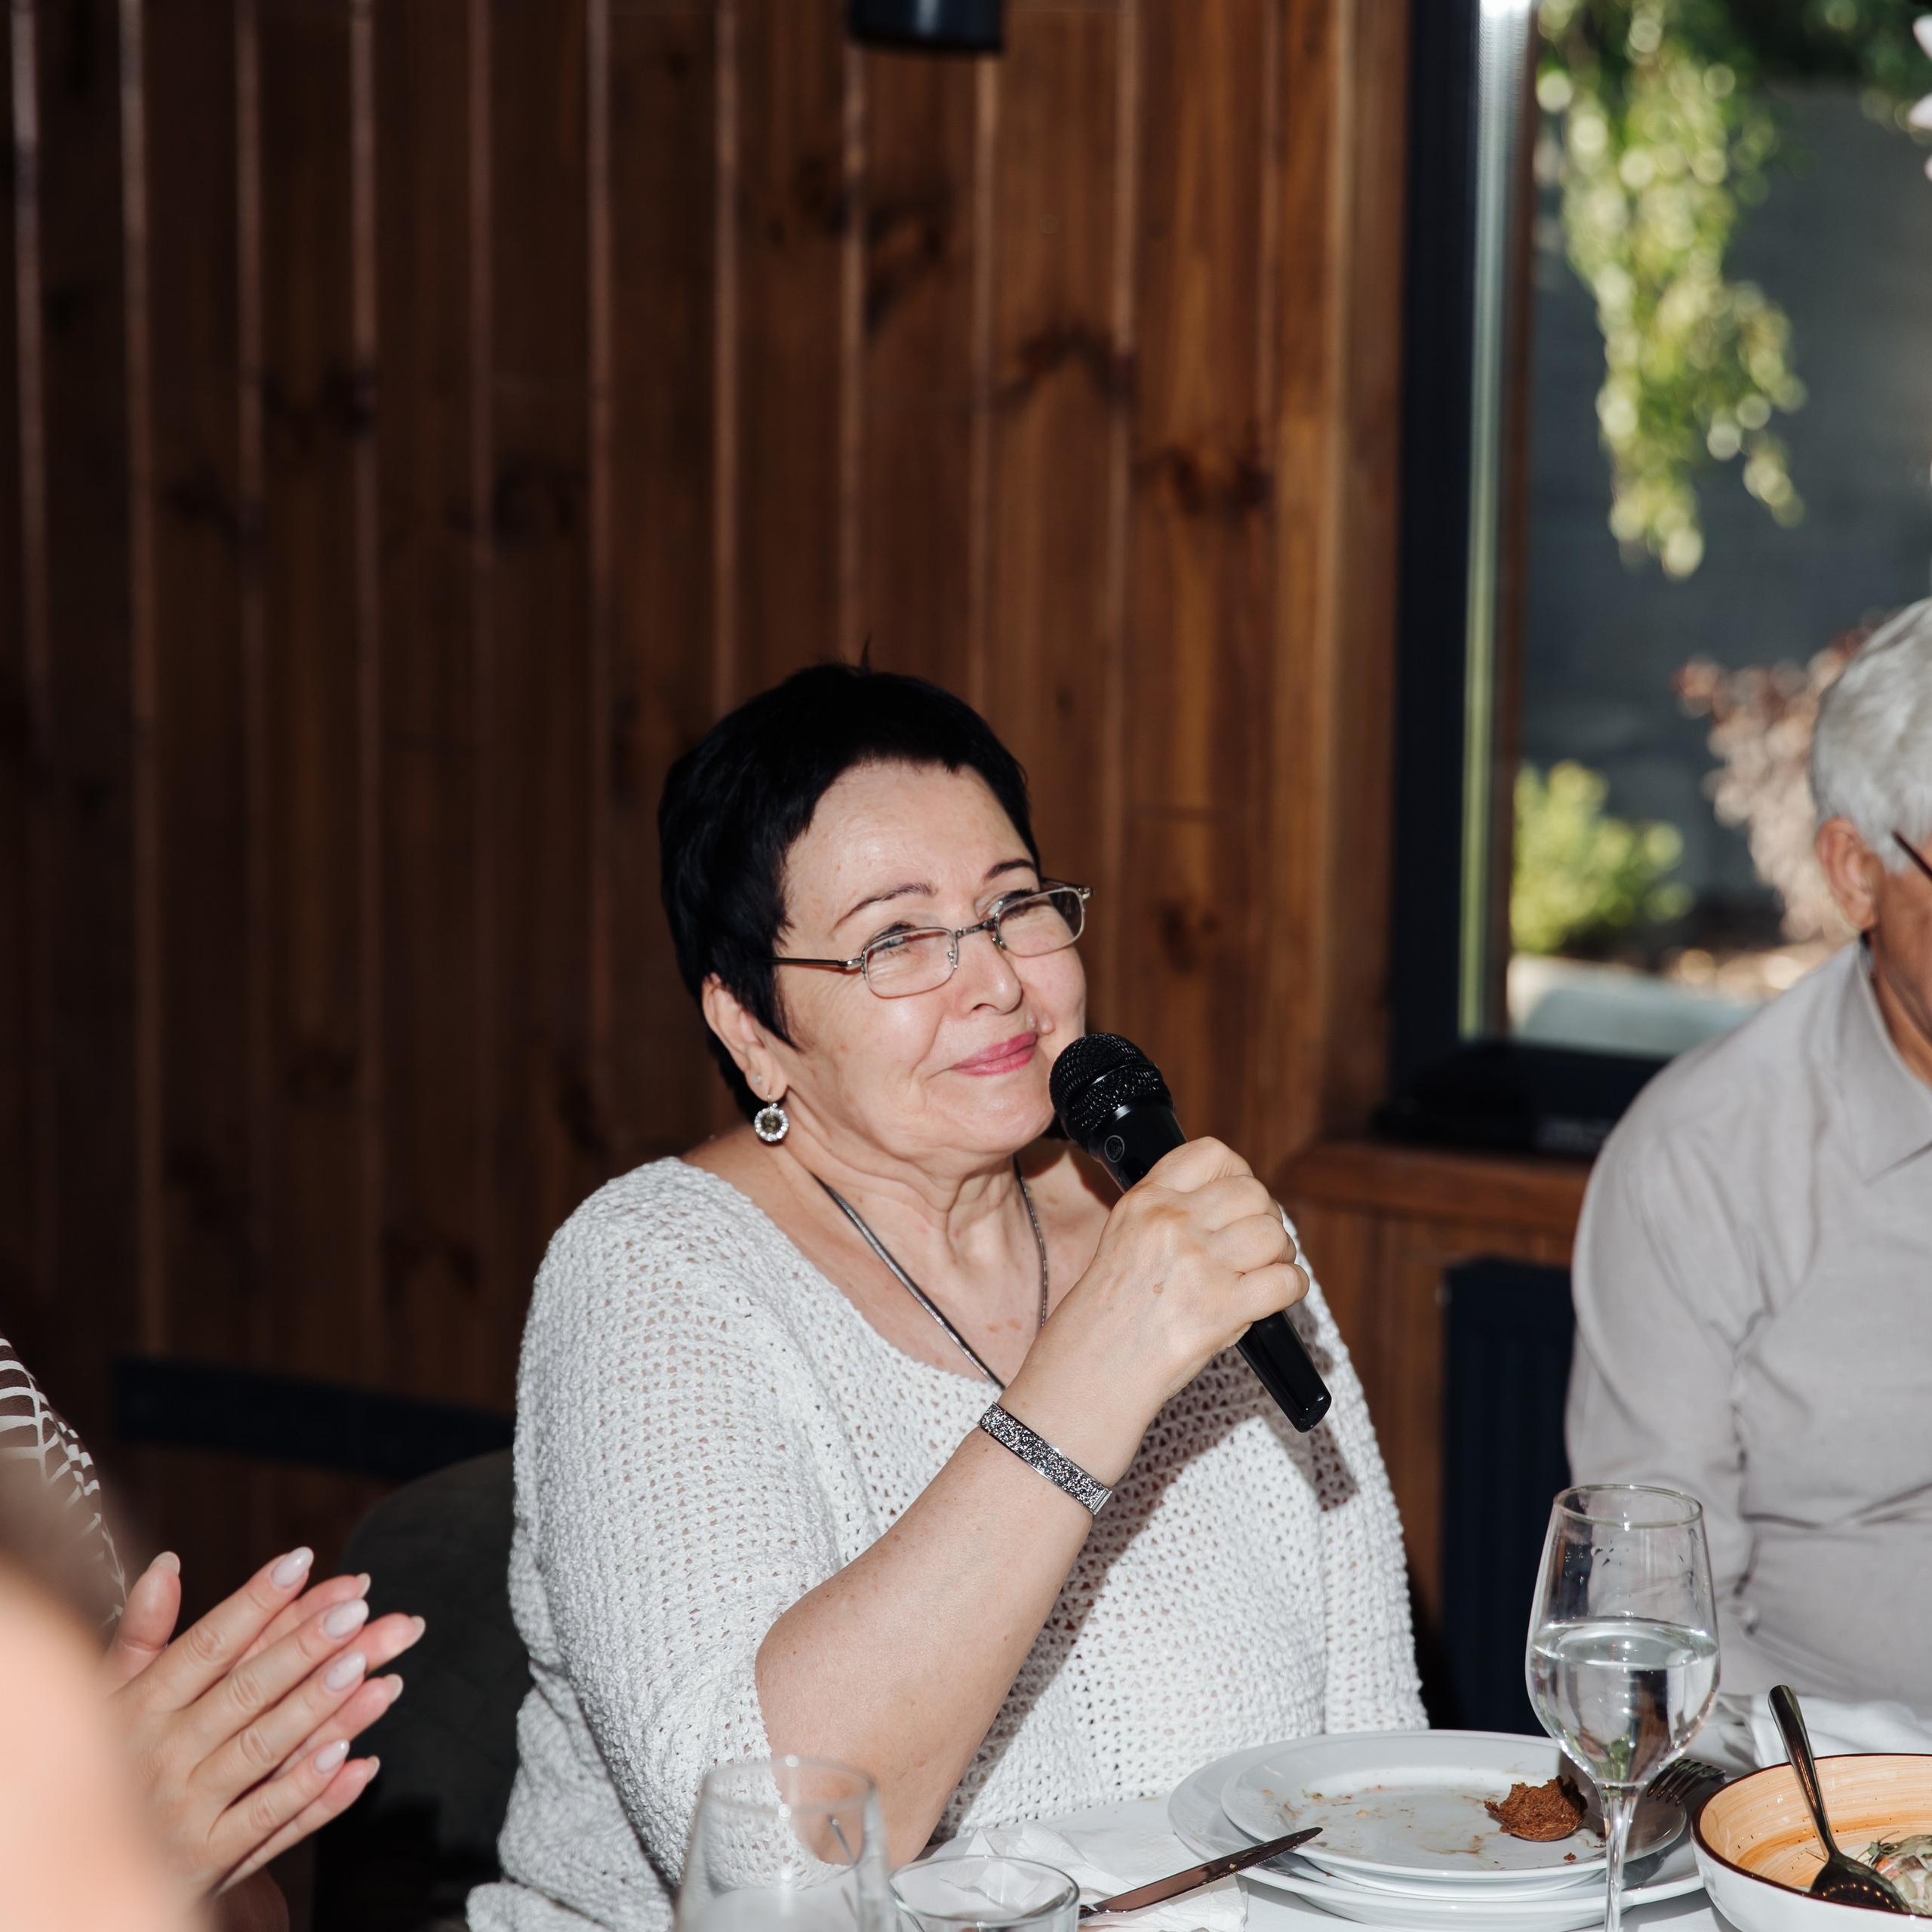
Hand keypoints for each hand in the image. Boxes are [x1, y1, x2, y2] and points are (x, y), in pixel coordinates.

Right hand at [110, 1547, 424, 1895]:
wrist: (94, 1870)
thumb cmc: (115, 1759)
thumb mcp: (112, 1697)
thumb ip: (142, 1632)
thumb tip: (166, 1562)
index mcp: (141, 1707)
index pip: (207, 1646)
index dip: (255, 1601)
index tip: (303, 1559)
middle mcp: (162, 1755)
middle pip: (247, 1691)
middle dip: (305, 1647)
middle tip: (359, 1610)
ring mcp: (186, 1811)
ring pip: (265, 1751)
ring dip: (320, 1710)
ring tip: (372, 1670)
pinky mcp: (209, 1860)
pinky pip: (269, 1822)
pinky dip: (312, 1791)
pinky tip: (355, 1758)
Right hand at [1004, 1137, 1305, 1480]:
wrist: (1089, 1373)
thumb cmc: (1105, 1317)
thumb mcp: (1123, 1241)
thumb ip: (1170, 1217)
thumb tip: (1233, 1208)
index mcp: (1145, 1202)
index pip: (1212, 1154)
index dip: (1239, 1174)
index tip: (1241, 1199)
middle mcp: (1171, 1223)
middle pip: (1253, 1193)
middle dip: (1265, 1219)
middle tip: (1256, 1247)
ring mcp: (1197, 1263)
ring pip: (1273, 1234)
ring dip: (1280, 1254)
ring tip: (1264, 1272)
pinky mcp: (1220, 1307)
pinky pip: (1285, 1281)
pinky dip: (1291, 1289)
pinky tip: (1274, 1298)